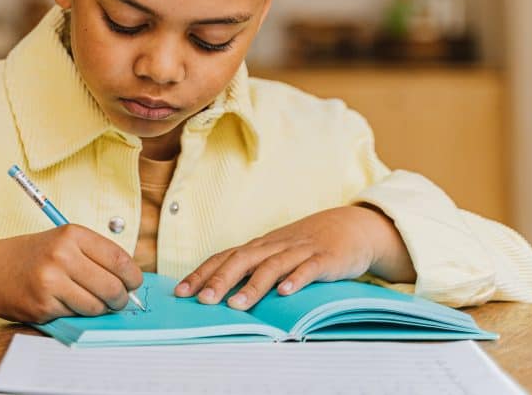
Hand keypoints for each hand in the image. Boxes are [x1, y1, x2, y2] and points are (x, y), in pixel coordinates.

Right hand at [0, 224, 143, 322]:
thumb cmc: (33, 257)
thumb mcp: (63, 242)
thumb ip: (95, 256)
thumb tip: (130, 281)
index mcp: (72, 234)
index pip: (119, 258)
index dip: (132, 276)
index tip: (133, 283)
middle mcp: (62, 254)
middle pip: (112, 286)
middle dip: (120, 299)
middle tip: (118, 300)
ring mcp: (52, 280)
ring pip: (97, 306)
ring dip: (99, 309)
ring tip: (89, 301)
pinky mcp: (44, 304)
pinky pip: (77, 315)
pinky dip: (77, 313)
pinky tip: (64, 302)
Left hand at [174, 205, 414, 310]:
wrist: (350, 227)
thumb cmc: (306, 245)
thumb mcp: (276, 254)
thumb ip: (252, 270)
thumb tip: (220, 291)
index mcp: (259, 247)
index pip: (224, 257)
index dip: (202, 273)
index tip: (181, 292)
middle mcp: (274, 246)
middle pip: (242, 260)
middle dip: (220, 280)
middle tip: (202, 300)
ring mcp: (299, 251)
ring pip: (272, 267)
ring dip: (253, 286)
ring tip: (236, 305)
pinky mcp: (325, 259)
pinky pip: (308, 269)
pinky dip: (296, 280)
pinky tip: (285, 293)